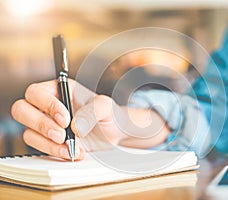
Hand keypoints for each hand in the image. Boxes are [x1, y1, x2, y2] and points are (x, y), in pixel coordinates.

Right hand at [11, 79, 170, 160]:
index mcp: (60, 89)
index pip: (37, 92)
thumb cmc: (109, 114)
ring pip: (28, 132)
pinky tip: (73, 152)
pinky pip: (40, 147)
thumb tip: (75, 126)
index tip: (65, 119)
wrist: (115, 133)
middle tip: (61, 135)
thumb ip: (92, 111)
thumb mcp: (106, 107)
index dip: (47, 106)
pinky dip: (55, 152)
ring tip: (71, 147)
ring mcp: (47, 124)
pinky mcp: (50, 141)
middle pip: (22, 110)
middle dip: (40, 124)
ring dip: (48, 143)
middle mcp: (49, 105)